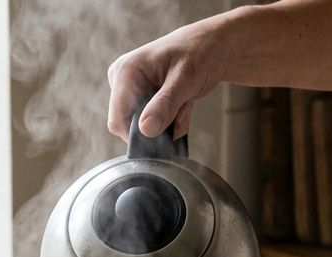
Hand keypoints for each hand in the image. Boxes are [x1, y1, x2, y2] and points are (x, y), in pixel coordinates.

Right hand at [107, 16, 232, 139]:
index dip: (140, 135)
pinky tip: (183, 104)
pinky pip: (153, 122)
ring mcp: (132, 89)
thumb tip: (145, 129)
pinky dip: (171, 120)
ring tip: (185, 103)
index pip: (118, 120)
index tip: (167, 133)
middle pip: (131, 126)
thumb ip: (165, 104)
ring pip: (145, 127)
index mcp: (125, 72)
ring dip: (170, 123)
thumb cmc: (200, 53)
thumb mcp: (186, 79)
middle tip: (183, 109)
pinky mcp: (142, 97)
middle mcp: (122, 81)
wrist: (213, 45)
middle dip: (161, 126)